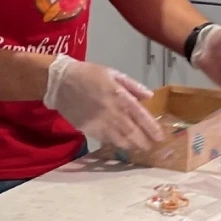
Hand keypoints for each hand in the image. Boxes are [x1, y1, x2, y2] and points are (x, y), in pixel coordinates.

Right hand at [43, 55, 163, 150]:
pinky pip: (106, 140)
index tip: (159, 137)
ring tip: (138, 147)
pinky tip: (121, 144)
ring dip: (132, 145)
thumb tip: (149, 96)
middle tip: (150, 146)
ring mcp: (100, 123)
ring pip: (120, 140)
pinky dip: (116, 143)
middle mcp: (112, 112)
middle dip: (144, 141)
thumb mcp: (113, 73)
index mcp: (120, 96)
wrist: (61, 82)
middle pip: (133, 132)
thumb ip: (132, 85)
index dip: (152, 129)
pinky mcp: (89, 129)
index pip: (141, 116)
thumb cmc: (88, 74)